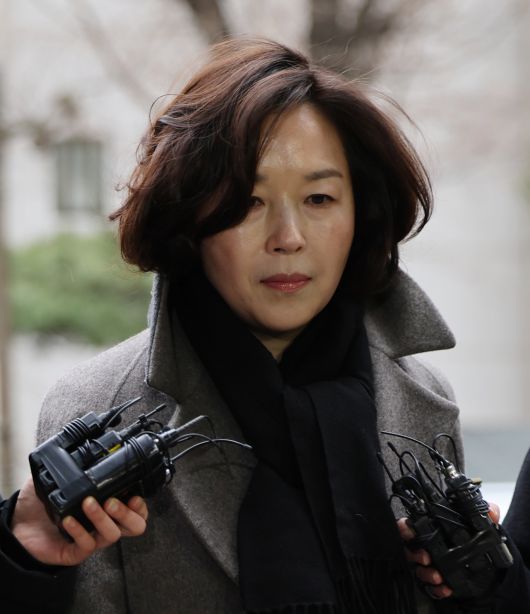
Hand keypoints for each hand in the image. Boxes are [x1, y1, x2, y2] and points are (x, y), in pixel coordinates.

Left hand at [11, 475, 147, 566]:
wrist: (19, 527)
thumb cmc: (44, 504)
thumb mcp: (60, 479)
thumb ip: (73, 463)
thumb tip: (82, 441)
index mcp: (108, 507)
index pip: (138, 510)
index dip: (140, 504)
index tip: (134, 494)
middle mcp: (104, 524)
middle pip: (135, 526)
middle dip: (127, 513)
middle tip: (111, 501)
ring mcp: (92, 539)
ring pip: (112, 535)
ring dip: (102, 518)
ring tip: (88, 504)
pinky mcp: (75, 553)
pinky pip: (86, 545)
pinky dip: (79, 530)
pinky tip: (68, 519)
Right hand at [397, 503, 500, 599]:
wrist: (485, 568)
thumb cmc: (472, 540)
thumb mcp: (479, 526)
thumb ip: (485, 516)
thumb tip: (492, 510)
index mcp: (431, 529)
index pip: (410, 526)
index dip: (405, 527)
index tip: (409, 531)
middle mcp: (425, 546)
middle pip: (409, 548)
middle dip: (414, 553)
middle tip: (425, 556)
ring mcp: (429, 565)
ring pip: (418, 568)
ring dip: (425, 572)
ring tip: (437, 575)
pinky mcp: (435, 581)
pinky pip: (430, 587)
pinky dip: (436, 589)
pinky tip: (445, 589)